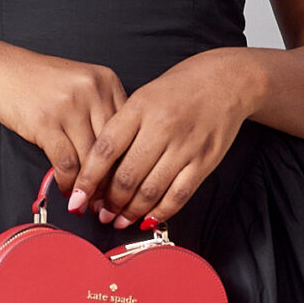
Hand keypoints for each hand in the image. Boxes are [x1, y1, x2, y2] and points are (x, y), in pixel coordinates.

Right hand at [0, 41, 127, 190]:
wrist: (0, 68)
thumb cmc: (40, 81)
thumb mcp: (81, 86)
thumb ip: (102, 112)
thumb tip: (118, 159)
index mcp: (107, 82)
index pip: (128, 130)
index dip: (127, 162)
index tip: (123, 184)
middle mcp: (93, 91)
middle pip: (113, 147)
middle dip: (110, 180)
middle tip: (106, 201)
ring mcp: (69, 105)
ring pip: (90, 158)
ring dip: (88, 186)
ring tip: (86, 200)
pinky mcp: (46, 121)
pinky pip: (66, 162)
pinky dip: (67, 181)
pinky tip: (66, 188)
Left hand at [70, 51, 262, 226]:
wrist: (226, 81)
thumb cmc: (180, 88)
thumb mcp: (143, 96)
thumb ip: (121, 127)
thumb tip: (96, 167)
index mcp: (140, 108)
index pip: (105, 150)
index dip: (88, 179)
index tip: (77, 198)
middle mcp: (161, 127)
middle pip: (127, 176)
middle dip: (109, 202)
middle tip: (99, 213)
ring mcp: (185, 146)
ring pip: (150, 190)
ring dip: (130, 212)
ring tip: (118, 221)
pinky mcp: (204, 161)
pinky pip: (179, 195)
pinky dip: (161, 212)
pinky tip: (147, 220)